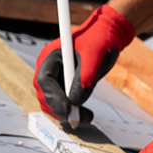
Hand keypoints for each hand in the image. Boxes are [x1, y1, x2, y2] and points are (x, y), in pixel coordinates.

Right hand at [33, 4, 135, 122]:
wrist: (109, 35)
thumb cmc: (100, 39)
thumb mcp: (94, 55)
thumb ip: (84, 77)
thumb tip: (75, 101)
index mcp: (51, 56)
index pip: (44, 80)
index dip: (53, 96)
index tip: (68, 108)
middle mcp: (51, 68)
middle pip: (45, 94)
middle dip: (59, 108)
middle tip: (78, 117)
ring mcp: (58, 78)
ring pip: (53, 103)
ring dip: (67, 113)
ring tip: (87, 117)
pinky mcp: (66, 85)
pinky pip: (64, 103)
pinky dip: (73, 111)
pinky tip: (86, 115)